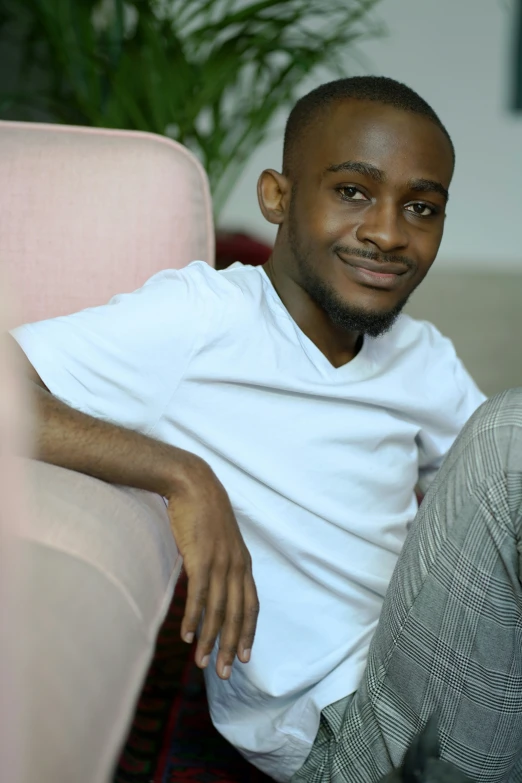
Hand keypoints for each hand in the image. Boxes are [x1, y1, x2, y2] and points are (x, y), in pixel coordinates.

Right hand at [165, 455, 258, 679]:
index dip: (248, 632)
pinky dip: (195, 618)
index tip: (244, 656)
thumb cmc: (203, 512)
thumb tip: (212, 583)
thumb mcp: (219, 540)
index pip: (251, 605)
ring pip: (218, 610)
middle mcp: (235, 565)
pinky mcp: (201, 557)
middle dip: (232, 645)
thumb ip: (220, 563)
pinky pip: (199, 595)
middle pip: (237, 614)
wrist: (193, 484)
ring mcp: (220, 562)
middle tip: (226, 673)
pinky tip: (188, 635)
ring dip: (211, 639)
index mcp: (242, 563)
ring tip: (203, 663)